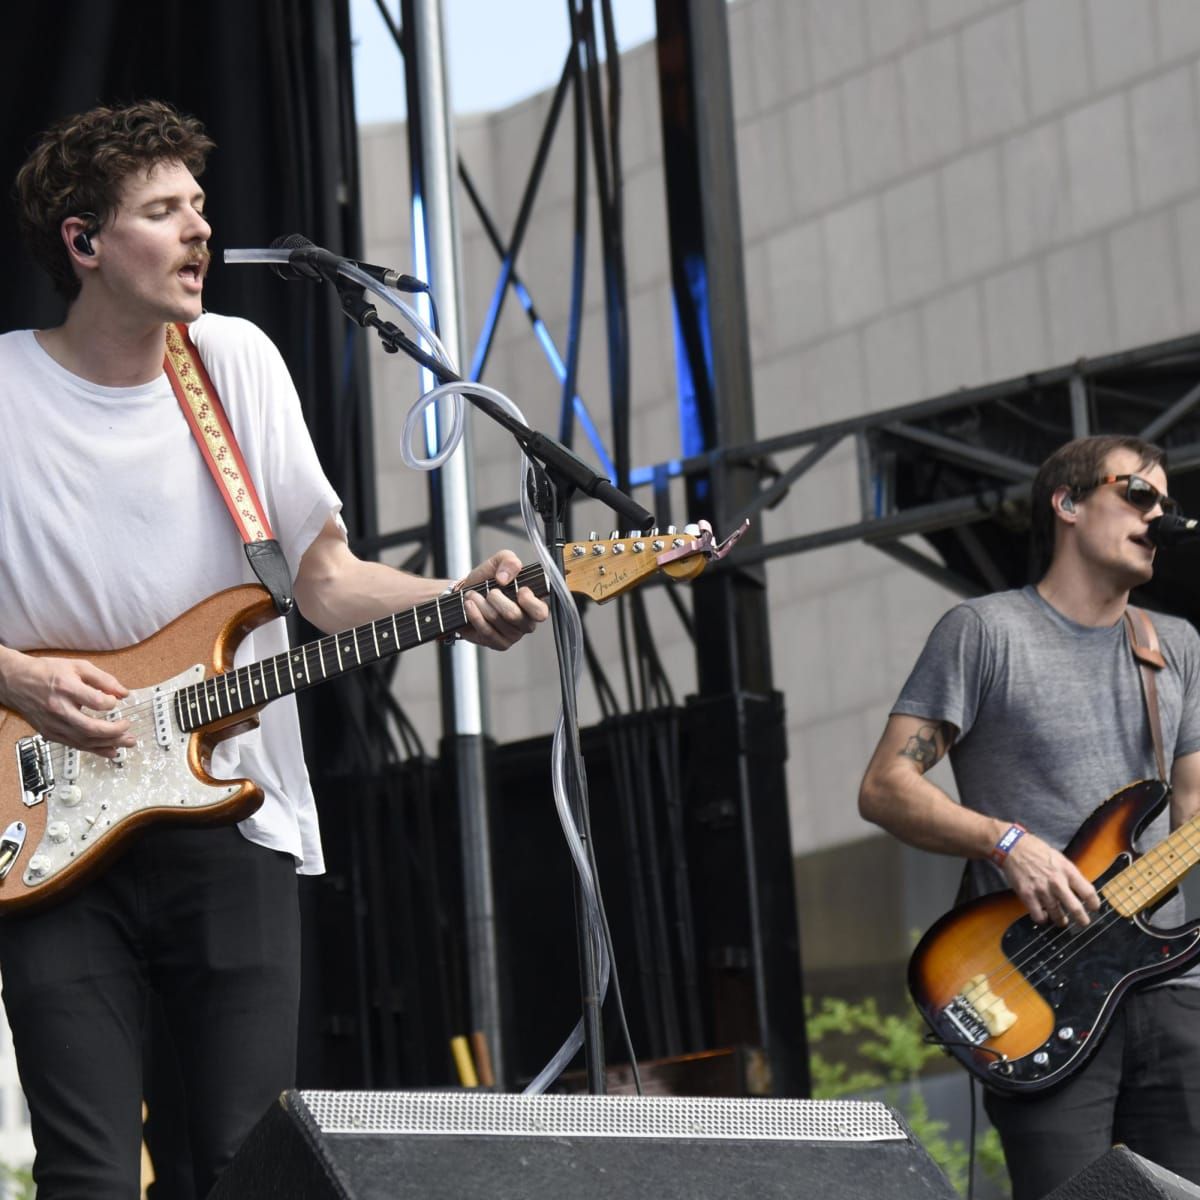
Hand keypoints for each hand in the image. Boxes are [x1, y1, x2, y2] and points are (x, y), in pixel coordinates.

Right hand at [0, 651, 132, 757]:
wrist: (16, 682)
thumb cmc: (48, 672)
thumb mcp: (77, 666)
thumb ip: (103, 679)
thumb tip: (124, 693)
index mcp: (66, 688)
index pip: (95, 701)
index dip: (111, 703)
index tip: (116, 700)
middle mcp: (59, 709)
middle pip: (90, 727)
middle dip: (115, 731)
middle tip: (129, 727)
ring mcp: (53, 724)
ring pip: (84, 740)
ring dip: (110, 744)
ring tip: (128, 742)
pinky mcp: (51, 734)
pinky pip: (76, 745)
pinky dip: (95, 750)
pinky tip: (111, 750)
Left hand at [453, 550, 548, 650]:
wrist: (465, 594)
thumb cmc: (487, 580)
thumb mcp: (498, 562)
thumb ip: (508, 561)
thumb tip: (505, 577)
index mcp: (534, 603)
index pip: (541, 611)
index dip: (529, 601)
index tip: (518, 589)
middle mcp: (526, 622)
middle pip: (514, 615)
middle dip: (496, 599)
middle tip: (489, 591)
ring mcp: (513, 635)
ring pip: (497, 621)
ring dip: (481, 604)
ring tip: (473, 595)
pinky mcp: (499, 643)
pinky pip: (486, 631)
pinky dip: (475, 615)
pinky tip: (470, 606)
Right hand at [1002, 830, 1099, 926]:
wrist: (1013, 847)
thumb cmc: (1037, 851)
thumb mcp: (1060, 859)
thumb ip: (1070, 875)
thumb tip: (1081, 891)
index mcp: (1067, 871)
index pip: (1088, 892)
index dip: (1094, 903)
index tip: (1094, 908)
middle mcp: (1056, 882)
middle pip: (1075, 908)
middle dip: (1082, 919)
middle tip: (1083, 923)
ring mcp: (1041, 890)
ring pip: (1057, 915)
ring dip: (1061, 920)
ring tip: (1061, 921)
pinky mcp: (1027, 895)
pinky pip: (1038, 916)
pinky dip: (1043, 919)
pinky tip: (1044, 916)